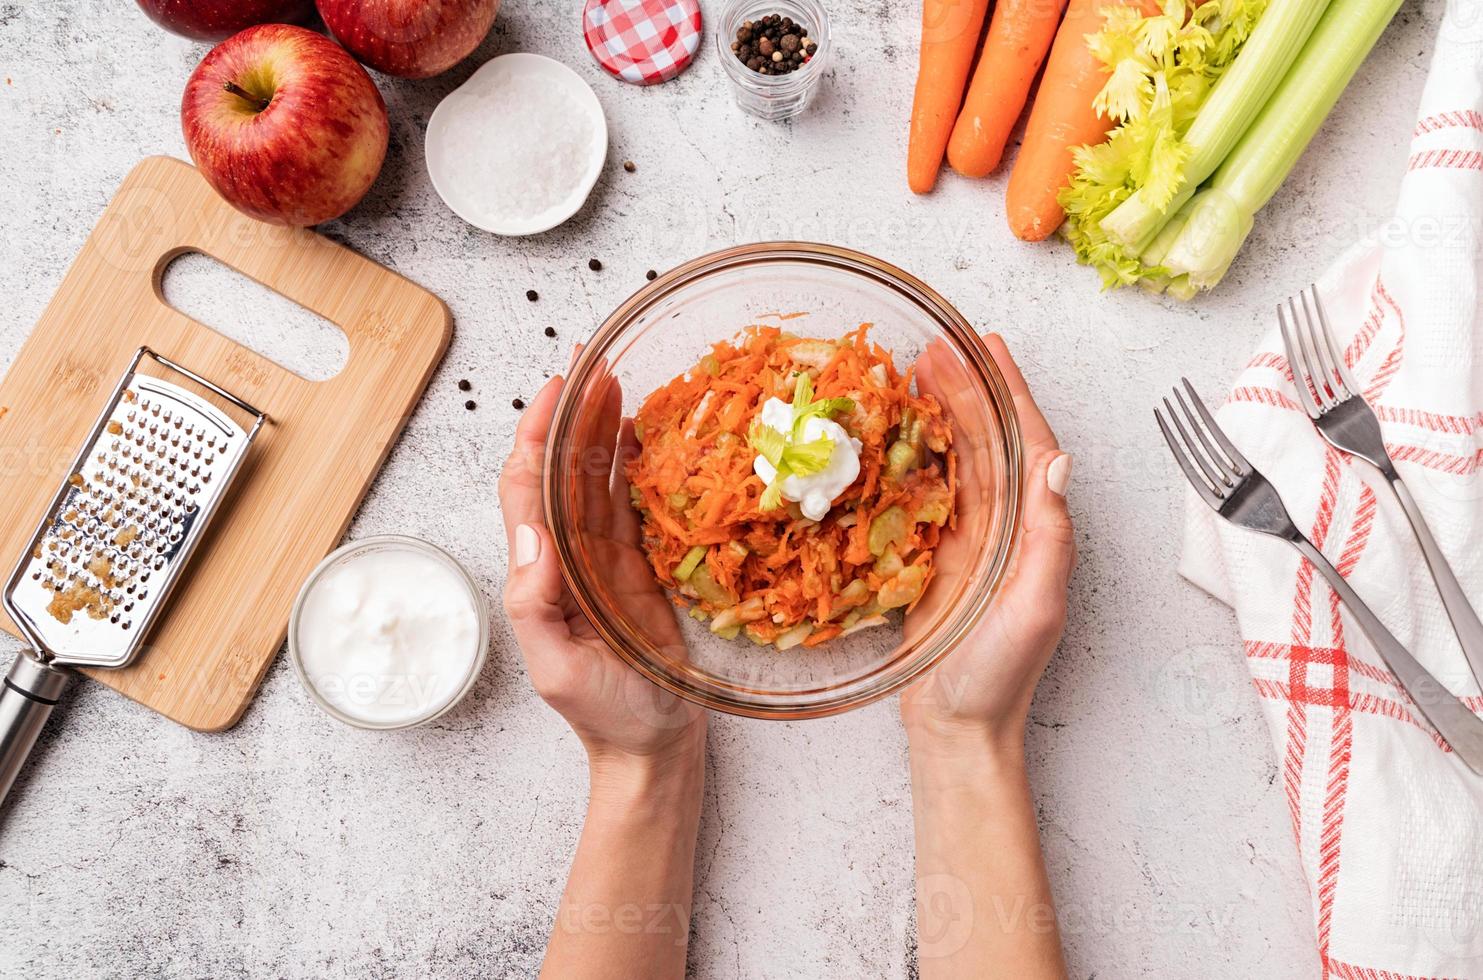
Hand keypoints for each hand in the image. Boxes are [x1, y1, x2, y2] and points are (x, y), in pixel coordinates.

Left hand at [498, 368, 706, 771]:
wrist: (650, 747)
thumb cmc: (603, 716)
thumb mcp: (556, 667)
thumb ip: (536, 603)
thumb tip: (531, 533)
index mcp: (540, 571)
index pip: (527, 487)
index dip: (536, 434)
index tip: (556, 388)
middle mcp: (567, 555)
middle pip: (560, 468)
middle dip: (570, 414)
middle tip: (592, 362)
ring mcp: (601, 559)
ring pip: (594, 478)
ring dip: (600, 429)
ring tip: (617, 380)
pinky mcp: (636, 567)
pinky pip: (630, 504)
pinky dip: (632, 464)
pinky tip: (641, 432)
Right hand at [900, 334, 1075, 752]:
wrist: (958, 727)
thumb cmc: (1000, 675)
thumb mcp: (1036, 605)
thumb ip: (1049, 535)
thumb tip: (1057, 461)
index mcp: (1035, 530)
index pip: (1026, 443)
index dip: (1009, 391)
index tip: (988, 346)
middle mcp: (1007, 527)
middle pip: (988, 440)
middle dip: (966, 389)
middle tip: (935, 346)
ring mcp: (970, 541)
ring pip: (958, 459)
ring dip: (940, 414)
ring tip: (914, 371)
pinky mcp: (935, 559)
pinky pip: (926, 493)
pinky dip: (914, 456)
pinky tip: (894, 432)